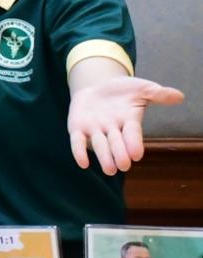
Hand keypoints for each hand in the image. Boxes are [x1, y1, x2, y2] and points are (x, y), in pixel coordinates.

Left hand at [67, 75, 183, 174]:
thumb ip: (158, 93)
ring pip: (99, 145)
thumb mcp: (141, 88)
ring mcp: (95, 129)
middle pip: (116, 143)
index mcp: (129, 121)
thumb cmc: (123, 91)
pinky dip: (79, 152)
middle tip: (123, 166)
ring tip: (110, 170)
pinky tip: (83, 164)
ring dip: (104, 157)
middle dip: (119, 154)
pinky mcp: (77, 127)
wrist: (97, 87)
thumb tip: (179, 96)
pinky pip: (77, 141)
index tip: (136, 154)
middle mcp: (112, 129)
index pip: (132, 134)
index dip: (134, 143)